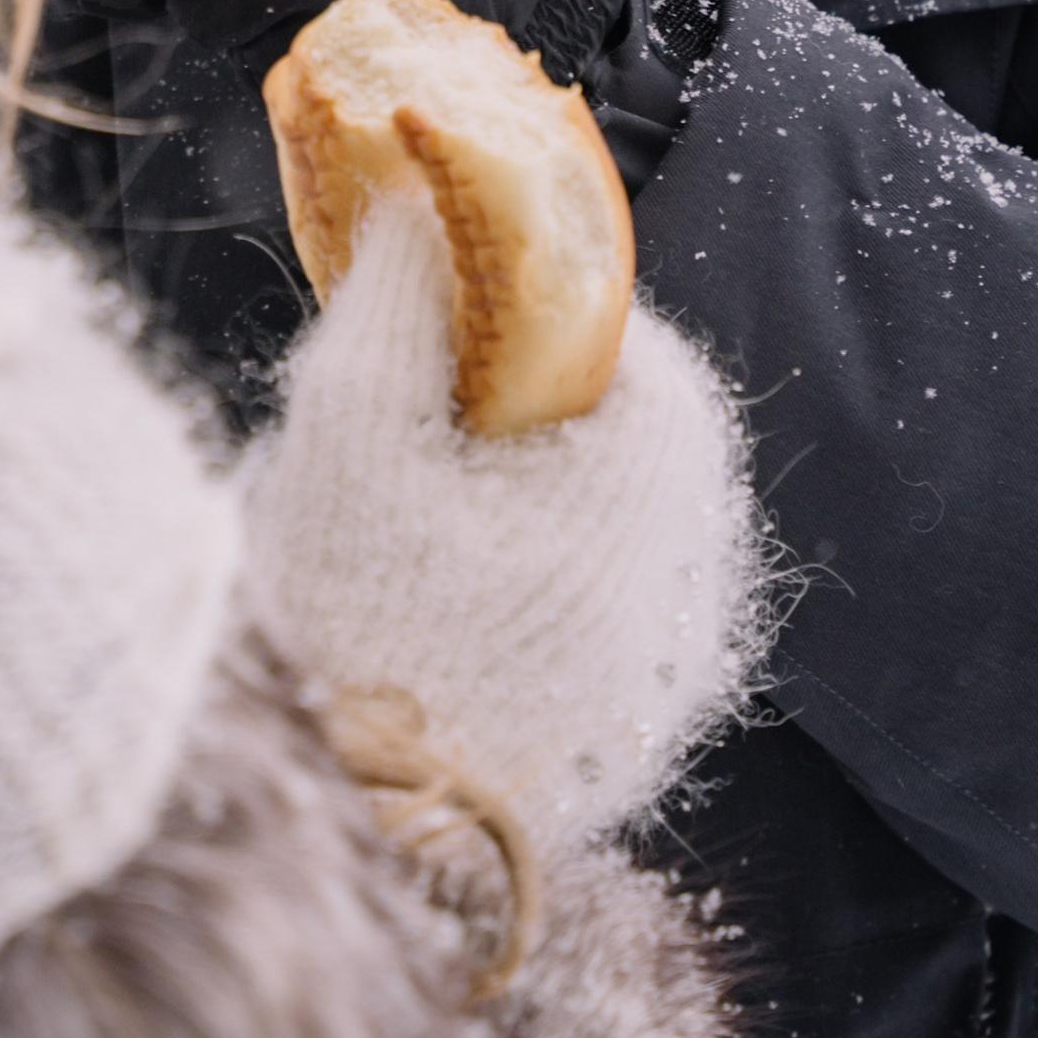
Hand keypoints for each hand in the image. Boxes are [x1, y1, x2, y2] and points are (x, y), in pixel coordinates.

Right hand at [245, 193, 763, 848]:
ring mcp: (667, 684)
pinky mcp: (626, 750)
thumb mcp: (353, 426)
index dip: (544, 309)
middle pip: (633, 445)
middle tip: (431, 402)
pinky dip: (542, 588)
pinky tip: (445, 599)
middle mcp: (693, 590)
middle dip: (532, 407)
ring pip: (621, 539)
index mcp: (657, 495)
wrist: (344, 835)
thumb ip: (393, 298)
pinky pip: (605, 625)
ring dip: (537, 501)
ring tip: (424, 506)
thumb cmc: (350, 616)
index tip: (458, 304)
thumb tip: (414, 202)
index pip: (637, 349)